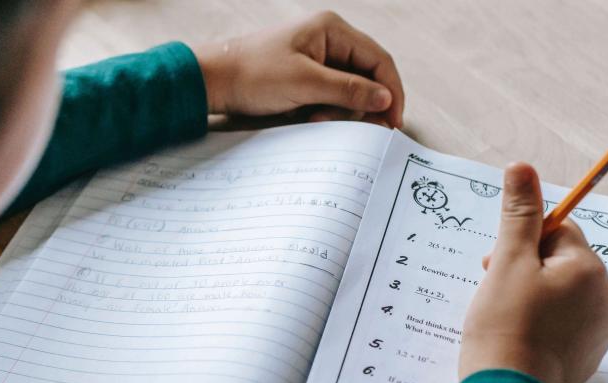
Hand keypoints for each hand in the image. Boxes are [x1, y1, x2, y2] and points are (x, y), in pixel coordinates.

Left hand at [193, 11, 403, 127]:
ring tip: (316, 119)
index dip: (390, 91)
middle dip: (362, 104)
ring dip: (341, 110)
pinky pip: (331, 96)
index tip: (393, 121)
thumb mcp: (305, 83)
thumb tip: (385, 99)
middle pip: (367, 76)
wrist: (214, 82)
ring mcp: (318, 58)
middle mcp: (329, 40)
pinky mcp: (307, 77)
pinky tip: (311, 118)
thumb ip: (348, 90)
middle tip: (355, 128)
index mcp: (332, 29)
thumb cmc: (253, 74)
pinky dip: (327, 111)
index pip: (379, 60)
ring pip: (350, 90)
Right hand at [459, 163, 607, 382]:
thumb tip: (521, 167)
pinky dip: (542, 324)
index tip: (494, 264)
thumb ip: (518, 215)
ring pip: (562, 293)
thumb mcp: (506, 264)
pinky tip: (519, 338)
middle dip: (526, 270)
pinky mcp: (590, 355)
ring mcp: (602, 329)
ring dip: (533, 296)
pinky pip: (566, 323)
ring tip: (504, 319)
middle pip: (561, 262)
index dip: (521, 243)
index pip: (557, 231)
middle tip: (494, 295)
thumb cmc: (504, 329)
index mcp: (590, 269)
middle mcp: (607, 296)